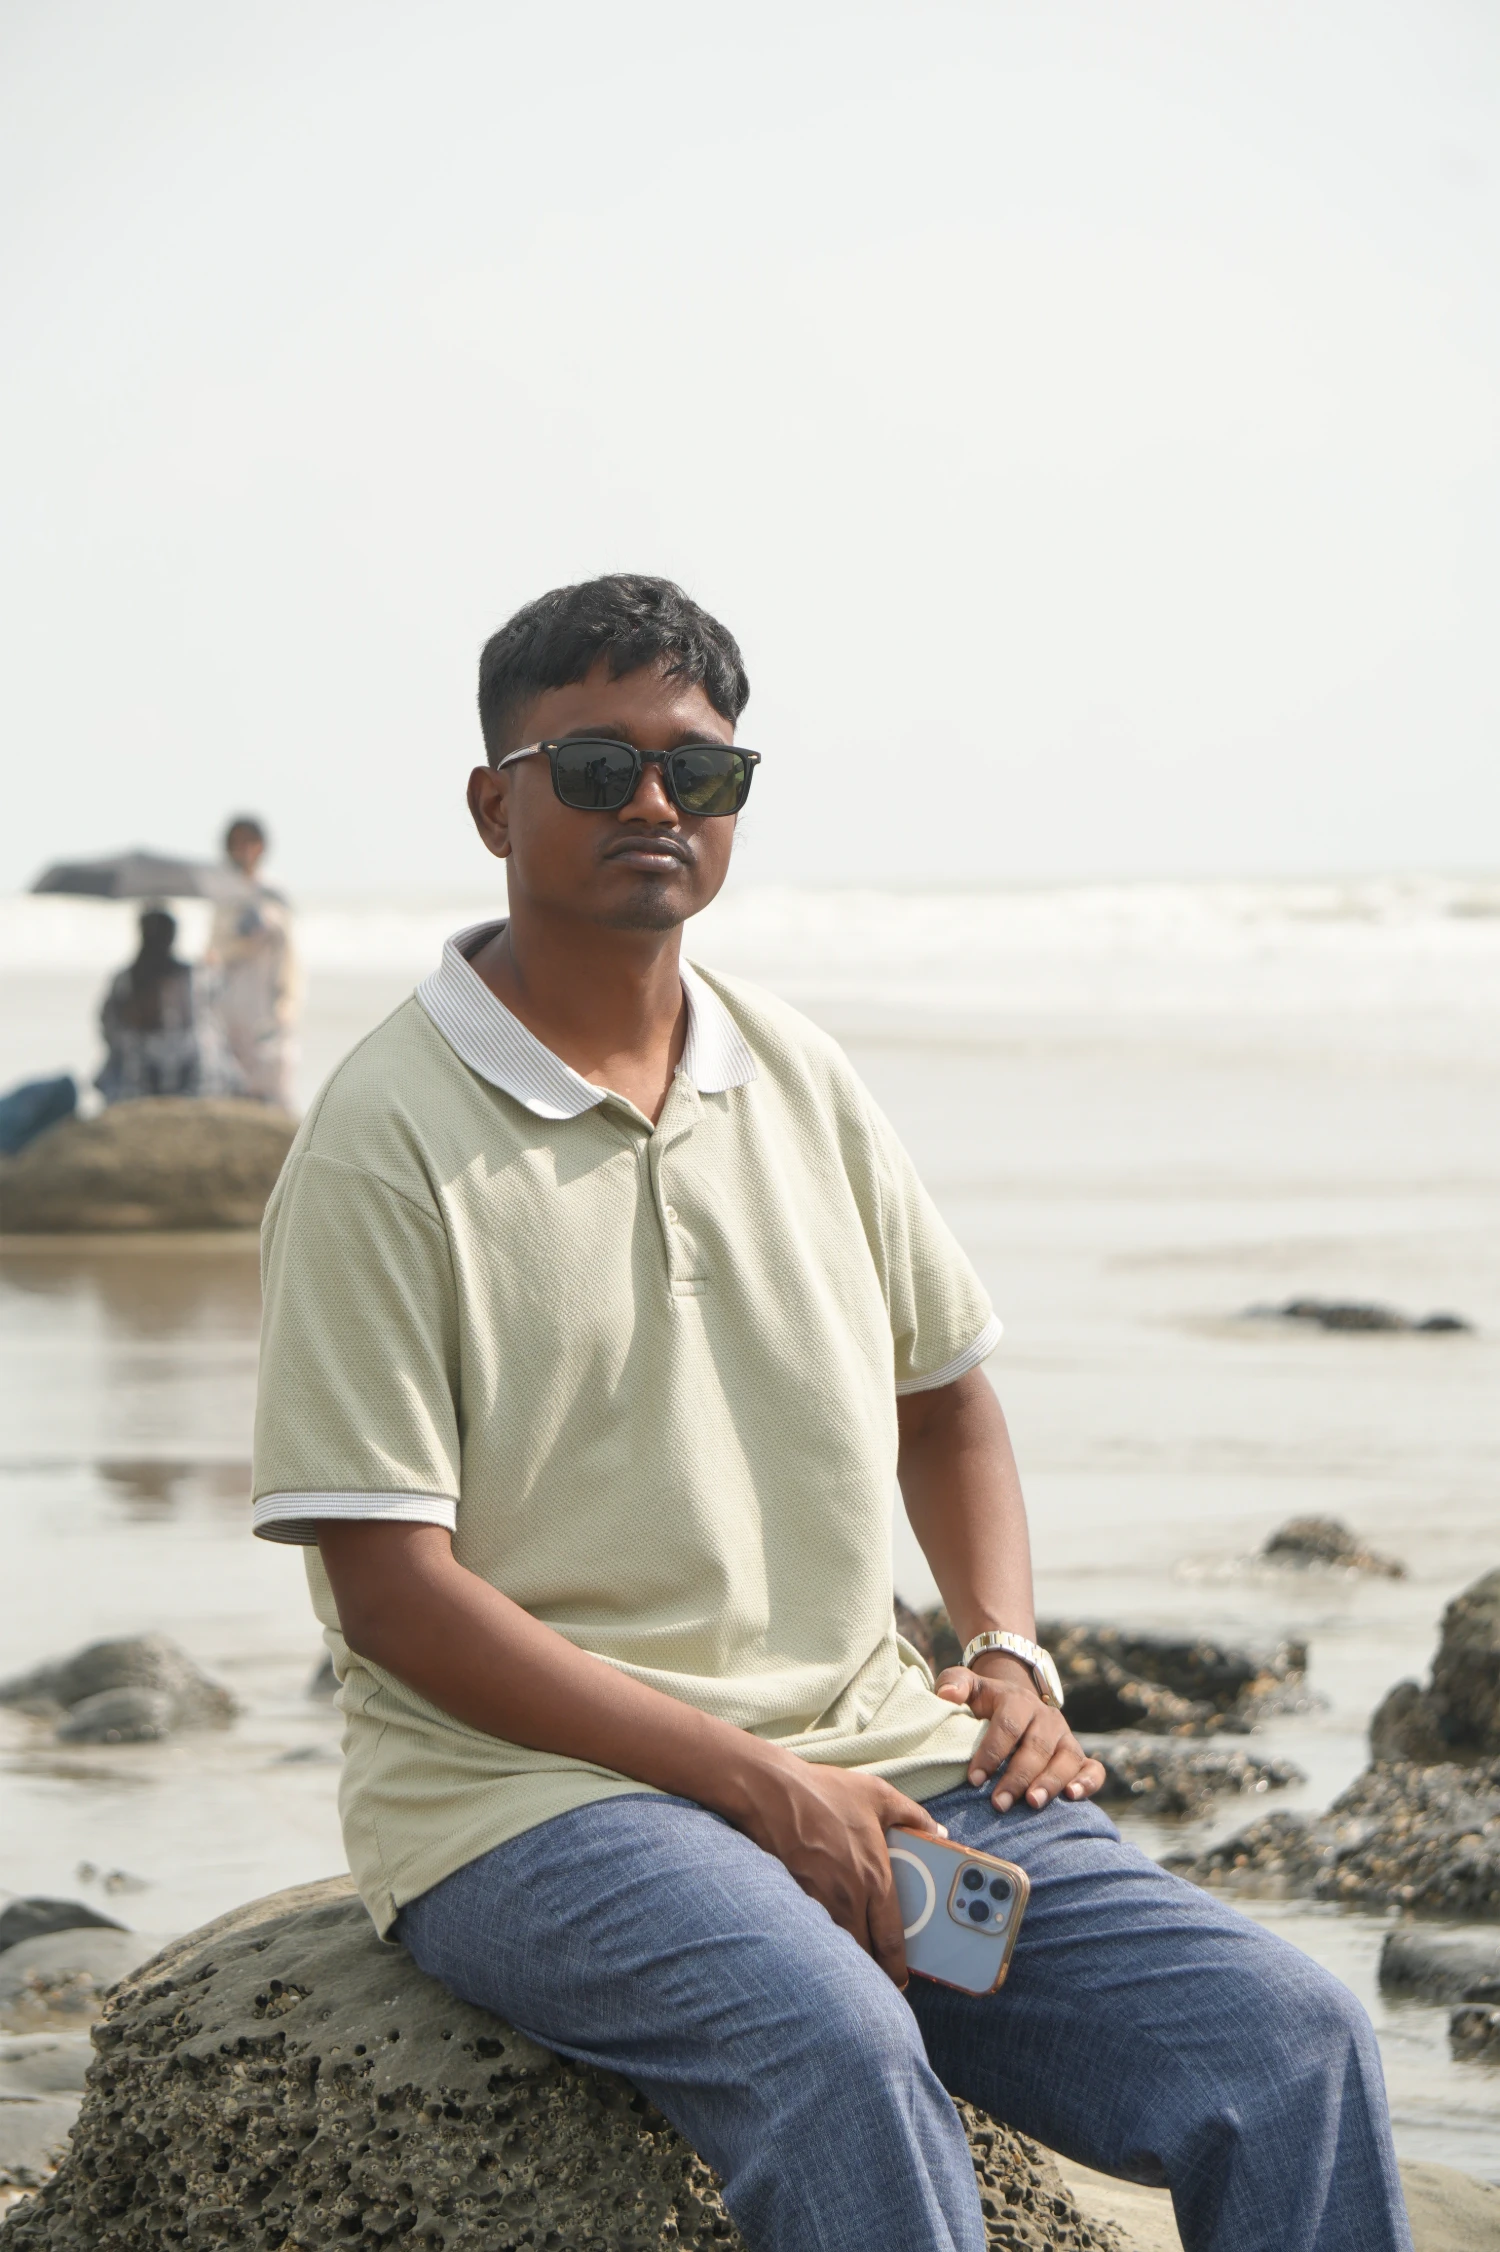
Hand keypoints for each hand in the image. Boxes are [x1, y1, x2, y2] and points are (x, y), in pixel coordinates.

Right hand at [733, 1756, 948, 1988]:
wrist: (769, 1792)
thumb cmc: (824, 1792)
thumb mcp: (878, 1795)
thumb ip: (914, 1816)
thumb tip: (938, 1830)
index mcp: (875, 1878)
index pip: (891, 1941)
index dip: (897, 1969)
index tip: (901, 1981)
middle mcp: (849, 1898)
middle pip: (863, 1955)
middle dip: (871, 1969)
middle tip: (875, 1970)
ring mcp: (818, 1901)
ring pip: (837, 1948)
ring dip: (845, 1957)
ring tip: (850, 1957)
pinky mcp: (793, 1898)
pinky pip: (811, 1932)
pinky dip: (819, 1941)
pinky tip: (819, 1935)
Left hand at [935, 1658, 1104, 1812]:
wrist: (1015, 1700)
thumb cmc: (985, 1701)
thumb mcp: (968, 1686)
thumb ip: (953, 1683)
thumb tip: (946, 1696)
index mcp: (1017, 1701)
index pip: (1007, 1726)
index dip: (991, 1752)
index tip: (974, 1779)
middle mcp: (1046, 1718)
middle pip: (1036, 1747)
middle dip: (1018, 1776)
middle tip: (999, 1804)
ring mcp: (1065, 1737)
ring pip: (1066, 1759)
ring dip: (1050, 1782)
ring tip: (1032, 1803)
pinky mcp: (1078, 1755)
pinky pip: (1094, 1768)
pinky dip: (1088, 1782)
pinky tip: (1073, 1797)